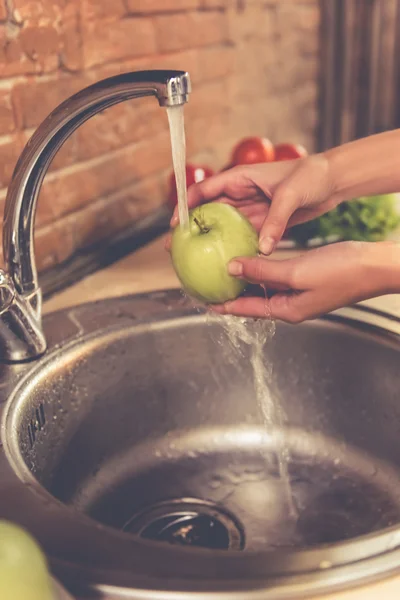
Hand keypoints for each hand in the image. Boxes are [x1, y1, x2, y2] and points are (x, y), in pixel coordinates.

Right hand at [169, 155, 337, 253]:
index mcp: (240, 178)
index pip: (203, 190)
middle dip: (192, 228)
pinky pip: (243, 235)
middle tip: (176, 248)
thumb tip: (262, 249)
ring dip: (209, 240)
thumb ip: (274, 222)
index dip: (185, 206)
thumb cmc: (311, 177)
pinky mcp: (264, 220)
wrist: (333, 181)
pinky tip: (226, 261)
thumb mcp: (290, 196)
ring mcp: (252, 207)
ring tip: (195, 259)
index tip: (176, 226)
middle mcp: (242, 192)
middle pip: (208, 210)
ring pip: (223, 225)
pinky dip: (234, 246)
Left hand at [211, 241, 399, 322]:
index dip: (224, 306)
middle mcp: (291, 305)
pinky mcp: (307, 280)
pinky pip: (277, 277)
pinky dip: (263, 269)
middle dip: (232, 293)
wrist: (375, 265)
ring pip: (264, 287)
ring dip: (246, 279)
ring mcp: (299, 293)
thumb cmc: (342, 272)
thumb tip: (232, 267)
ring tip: (225, 270)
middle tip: (210, 282)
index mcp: (287, 310)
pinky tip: (254, 258)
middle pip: (253, 301)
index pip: (247, 310)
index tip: (204, 301)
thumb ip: (263, 270)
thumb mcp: (296, 271)